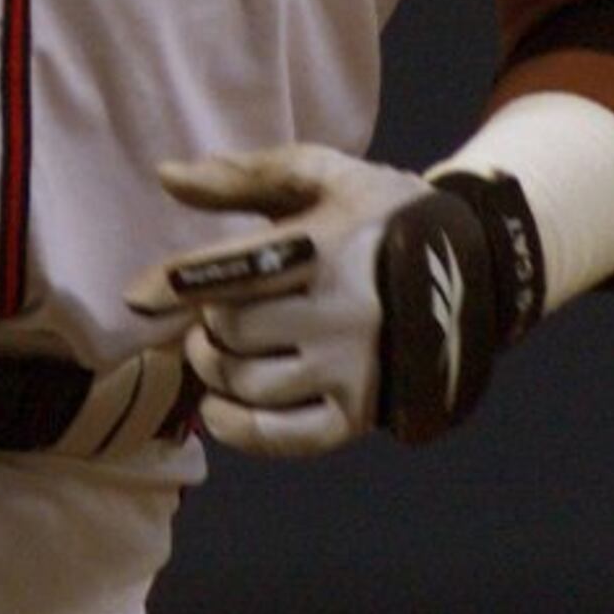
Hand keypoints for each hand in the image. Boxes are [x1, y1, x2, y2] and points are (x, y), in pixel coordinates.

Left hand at [121, 143, 521, 454]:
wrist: (476, 270)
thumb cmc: (379, 215)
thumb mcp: (324, 177)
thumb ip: (244, 175)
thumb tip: (166, 176)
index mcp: (330, 248)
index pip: (235, 269)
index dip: (177, 283)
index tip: (137, 297)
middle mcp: (343, 312)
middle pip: (231, 329)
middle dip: (201, 321)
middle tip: (207, 313)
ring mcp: (354, 368)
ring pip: (247, 382)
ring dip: (212, 368)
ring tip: (217, 348)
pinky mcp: (360, 413)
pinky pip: (282, 438)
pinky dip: (236, 428)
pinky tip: (219, 406)